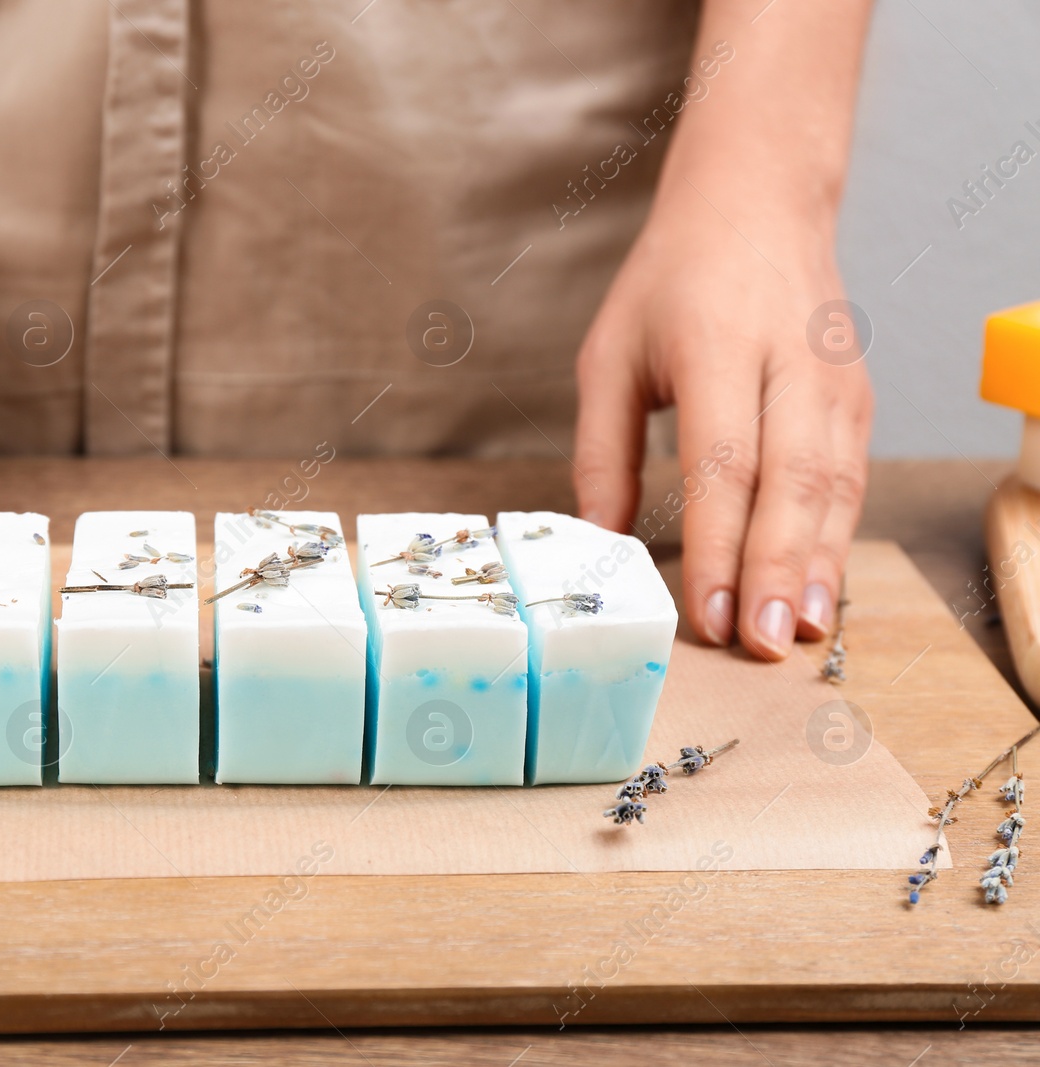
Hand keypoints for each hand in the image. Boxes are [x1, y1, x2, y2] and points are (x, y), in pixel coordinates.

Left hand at [571, 184, 872, 660]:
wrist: (757, 204)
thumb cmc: (670, 285)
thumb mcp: (609, 355)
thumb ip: (600, 451)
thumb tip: (597, 540)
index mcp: (715, 346)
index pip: (723, 462)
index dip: (718, 546)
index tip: (710, 614)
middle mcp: (788, 363)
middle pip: (790, 482)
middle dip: (776, 572)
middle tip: (762, 646)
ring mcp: (833, 379)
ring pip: (833, 487)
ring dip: (818, 568)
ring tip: (801, 637)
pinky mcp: (857, 397)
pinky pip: (850, 480)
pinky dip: (838, 540)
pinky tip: (821, 593)